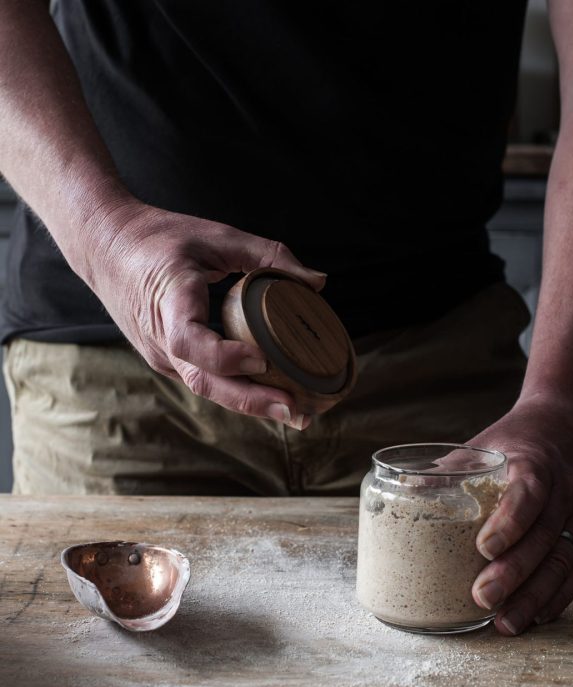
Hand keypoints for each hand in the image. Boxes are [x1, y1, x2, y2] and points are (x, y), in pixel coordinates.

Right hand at [74, 198, 325, 427]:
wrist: (104, 245)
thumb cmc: (160, 237)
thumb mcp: (217, 236)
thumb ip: (269, 255)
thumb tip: (318, 282)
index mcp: (168, 304)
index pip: (191, 343)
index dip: (227, 357)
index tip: (263, 358)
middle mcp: (160, 339)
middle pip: (206, 383)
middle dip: (254, 401)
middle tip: (298, 411)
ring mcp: (161, 355)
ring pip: (207, 389)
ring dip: (250, 404)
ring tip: (295, 413)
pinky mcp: (167, 359)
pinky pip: (204, 381)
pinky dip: (237, 391)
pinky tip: (271, 396)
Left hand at [465, 395, 572, 634]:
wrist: (562, 429)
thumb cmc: (511, 443)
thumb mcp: (479, 447)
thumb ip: (446, 472)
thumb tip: (402, 492)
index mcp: (534, 462)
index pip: (528, 493)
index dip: (509, 522)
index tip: (483, 549)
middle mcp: (564, 488)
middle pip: (543, 535)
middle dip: (513, 571)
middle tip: (482, 598)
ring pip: (563, 559)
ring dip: (535, 596)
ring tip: (506, 624)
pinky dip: (559, 597)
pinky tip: (536, 617)